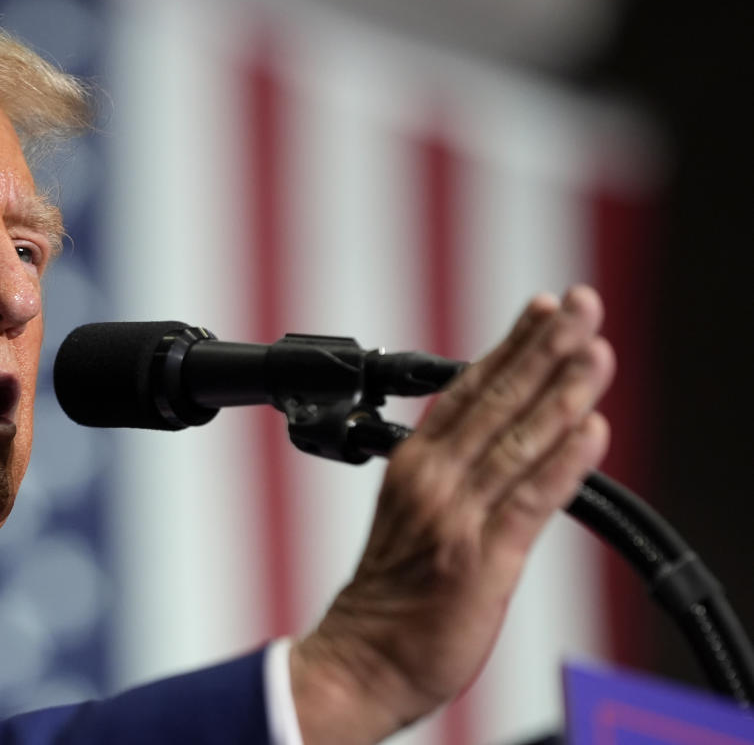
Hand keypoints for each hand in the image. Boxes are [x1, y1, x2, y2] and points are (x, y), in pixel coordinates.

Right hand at [289, 285, 614, 743]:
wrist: (364, 656)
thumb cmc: (391, 590)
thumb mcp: (413, 512)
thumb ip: (456, 469)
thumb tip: (504, 431)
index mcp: (413, 463)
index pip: (468, 389)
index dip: (511, 344)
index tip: (545, 306)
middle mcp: (432, 480)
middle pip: (495, 401)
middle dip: (544, 348)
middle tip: (581, 304)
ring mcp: (455, 517)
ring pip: (516, 441)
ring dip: (562, 392)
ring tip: (595, 351)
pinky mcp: (480, 560)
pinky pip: (528, 502)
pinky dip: (562, 464)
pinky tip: (590, 430)